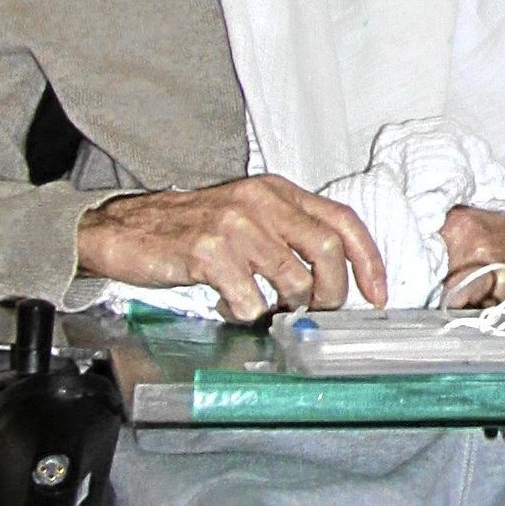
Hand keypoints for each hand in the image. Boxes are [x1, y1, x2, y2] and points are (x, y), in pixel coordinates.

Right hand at [75, 176, 387, 318]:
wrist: (126, 228)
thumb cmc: (188, 228)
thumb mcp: (246, 215)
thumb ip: (286, 234)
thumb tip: (332, 276)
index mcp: (276, 191)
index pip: (341, 219)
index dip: (368, 259)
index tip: (379, 293)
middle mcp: (260, 201)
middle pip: (327, 249)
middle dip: (335, 291)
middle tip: (321, 311)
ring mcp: (234, 225)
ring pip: (293, 279)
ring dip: (288, 307)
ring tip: (268, 308)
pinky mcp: (207, 252)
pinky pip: (248, 299)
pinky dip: (247, 314)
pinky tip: (230, 306)